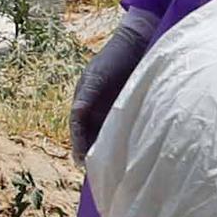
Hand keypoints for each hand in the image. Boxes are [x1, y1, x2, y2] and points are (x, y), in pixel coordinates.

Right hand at [68, 9, 157, 156]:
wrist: (139, 43)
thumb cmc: (114, 57)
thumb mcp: (97, 76)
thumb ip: (87, 95)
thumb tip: (76, 114)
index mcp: (83, 101)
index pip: (77, 128)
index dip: (78, 144)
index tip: (82, 161)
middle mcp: (96, 108)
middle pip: (90, 135)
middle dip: (92, 152)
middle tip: (98, 173)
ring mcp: (113, 109)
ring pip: (107, 135)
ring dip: (108, 149)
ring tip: (113, 169)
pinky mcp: (130, 108)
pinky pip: (125, 129)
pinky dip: (125, 141)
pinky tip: (131, 152)